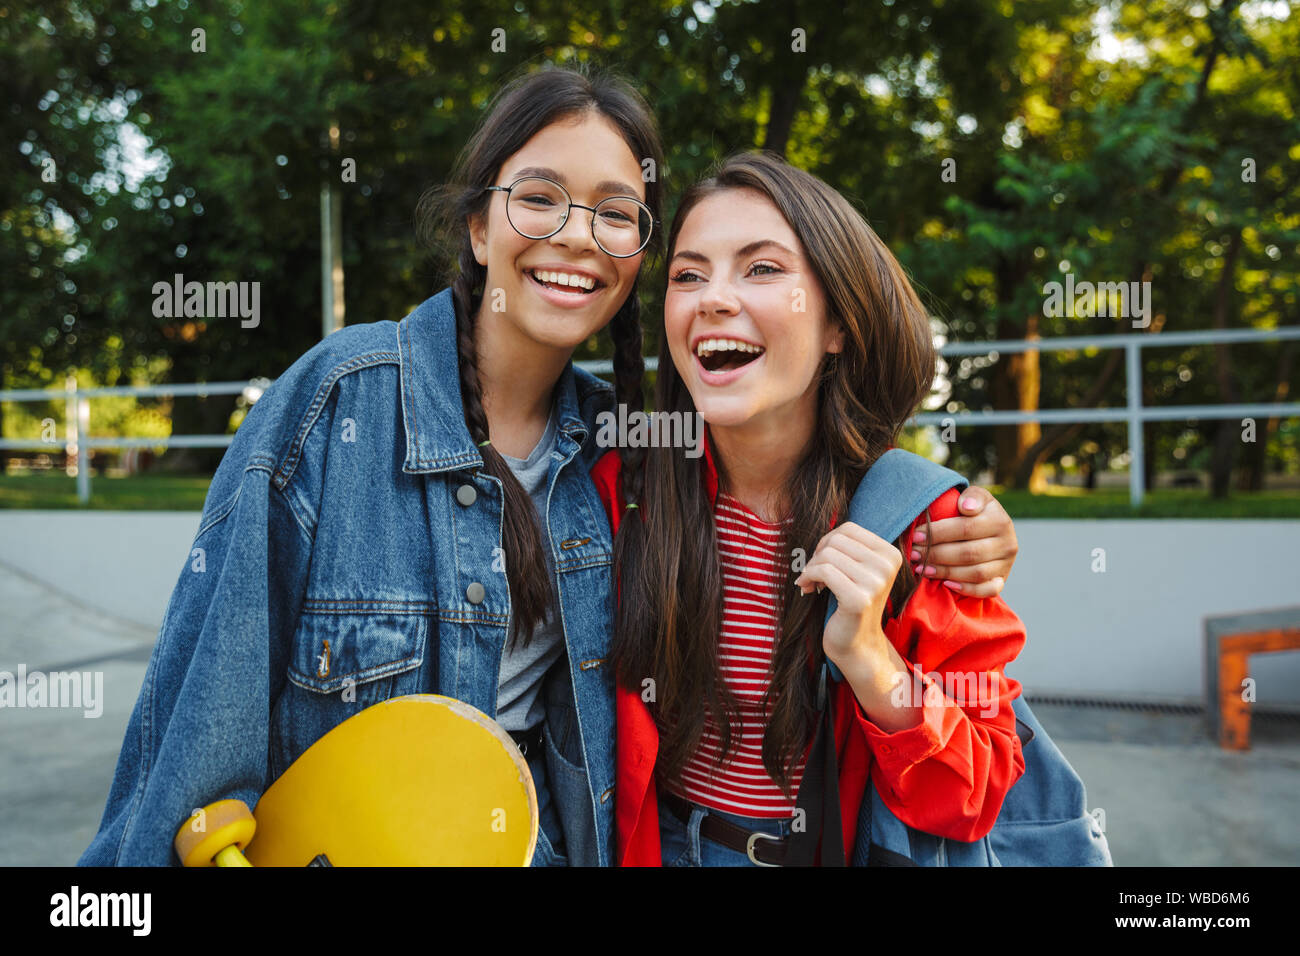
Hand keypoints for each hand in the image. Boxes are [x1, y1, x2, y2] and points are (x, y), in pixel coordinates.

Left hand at [794, 522, 900, 668]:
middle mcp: (887, 566)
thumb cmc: (850, 602)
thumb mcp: (856, 569)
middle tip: (814, 574)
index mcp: (890, 554)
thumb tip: (821, 529)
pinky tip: (807, 589)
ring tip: (812, 583)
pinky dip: (808, 577)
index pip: (849, 528)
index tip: (822, 561)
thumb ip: (846, 547)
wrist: (856, 644)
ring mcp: (875, 582)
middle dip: (818, 555)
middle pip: (836, 540)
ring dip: (811, 568)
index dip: (828, 541)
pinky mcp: (859, 599)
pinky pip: (823, 571)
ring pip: (827, 555)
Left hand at [910, 485, 1016, 597]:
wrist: (990, 531)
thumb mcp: (975, 497)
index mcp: (1000, 521)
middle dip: (937, 554)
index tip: (917, 535)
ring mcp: (1006, 564)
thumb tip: (965, 507)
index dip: (938, 533)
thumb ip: (972, 497)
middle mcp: (1008, 544)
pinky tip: (946, 584)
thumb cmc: (974, 512)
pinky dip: (966, 588)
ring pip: (975, 573)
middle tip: (915, 554)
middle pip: (969, 553)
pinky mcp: (1002, 580)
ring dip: (946, 572)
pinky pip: (987, 590)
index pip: (966, 528)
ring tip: (923, 568)